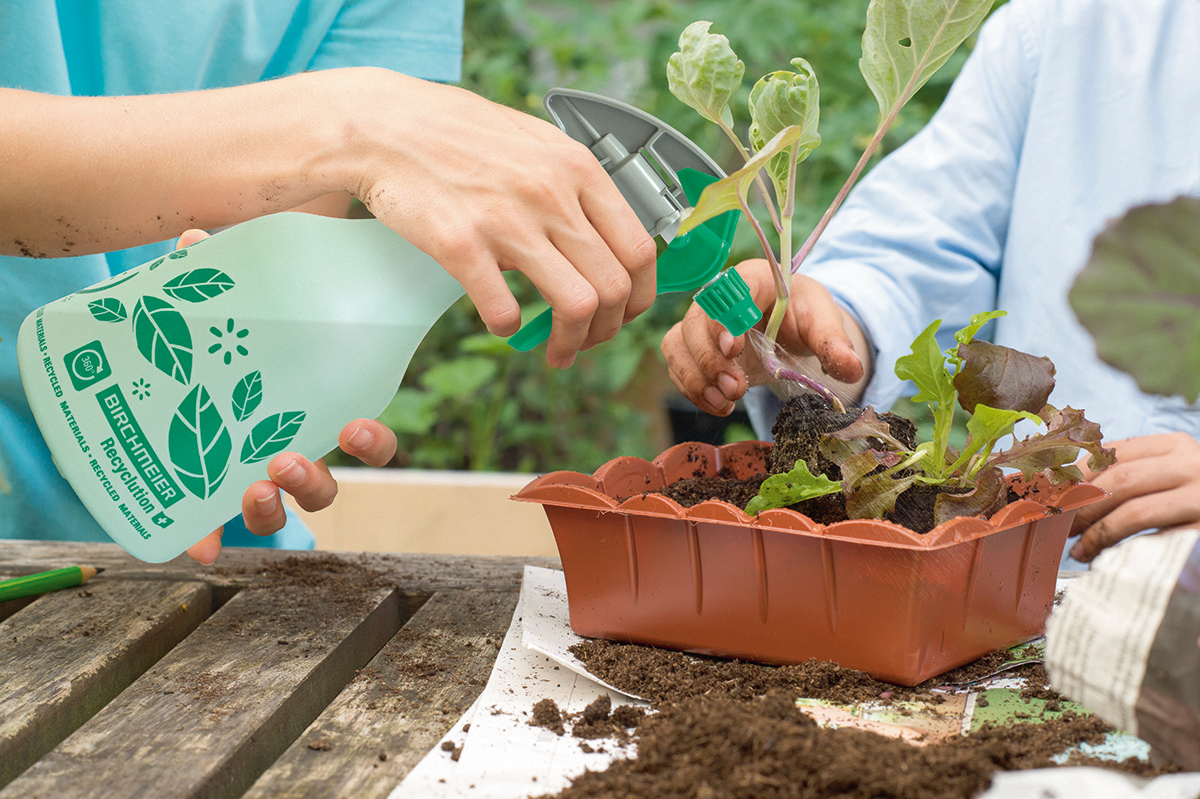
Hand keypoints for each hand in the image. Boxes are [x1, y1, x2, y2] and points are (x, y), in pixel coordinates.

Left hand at [171, 229, 398, 564]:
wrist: (160, 375)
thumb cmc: (215, 344)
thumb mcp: (220, 311)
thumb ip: (218, 279)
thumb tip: (196, 238)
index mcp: (311, 412)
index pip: (363, 438)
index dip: (370, 442)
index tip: (353, 426)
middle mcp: (289, 452)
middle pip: (324, 487)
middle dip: (312, 482)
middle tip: (286, 459)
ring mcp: (250, 479)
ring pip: (278, 514)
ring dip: (270, 510)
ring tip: (251, 487)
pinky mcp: (206, 499)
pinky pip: (214, 531)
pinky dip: (208, 539)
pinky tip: (197, 543)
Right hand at [346, 71, 657, 368]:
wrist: (385, 126)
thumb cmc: (456, 132)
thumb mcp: (535, 141)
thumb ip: (574, 185)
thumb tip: (603, 234)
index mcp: (577, 169)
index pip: (639, 249)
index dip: (640, 295)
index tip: (624, 312)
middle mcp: (552, 195)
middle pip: (615, 287)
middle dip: (609, 330)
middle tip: (589, 341)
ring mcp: (508, 221)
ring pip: (577, 306)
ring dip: (572, 343)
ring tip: (557, 352)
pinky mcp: (462, 246)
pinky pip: (505, 311)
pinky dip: (509, 329)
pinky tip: (502, 323)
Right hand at [660, 259, 868, 415]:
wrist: (788, 327)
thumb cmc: (802, 314)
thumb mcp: (822, 322)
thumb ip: (833, 342)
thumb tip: (852, 369)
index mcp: (752, 279)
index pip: (729, 290)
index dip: (725, 318)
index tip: (733, 349)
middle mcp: (718, 298)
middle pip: (696, 321)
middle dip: (710, 359)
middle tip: (735, 387)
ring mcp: (701, 324)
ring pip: (678, 343)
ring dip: (696, 377)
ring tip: (725, 402)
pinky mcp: (693, 348)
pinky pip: (677, 365)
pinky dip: (692, 389)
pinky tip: (718, 405)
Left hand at [1069, 432, 1199, 561]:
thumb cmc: (1193, 502)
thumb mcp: (1167, 476)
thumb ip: (1129, 474)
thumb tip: (1066, 486)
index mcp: (1175, 445)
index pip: (1113, 453)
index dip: (1075, 475)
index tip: (1050, 495)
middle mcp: (1192, 465)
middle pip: (1118, 481)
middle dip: (1080, 506)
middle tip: (1059, 527)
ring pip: (1133, 509)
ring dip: (1095, 531)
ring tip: (1077, 548)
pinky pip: (1153, 537)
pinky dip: (1118, 546)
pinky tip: (1100, 556)